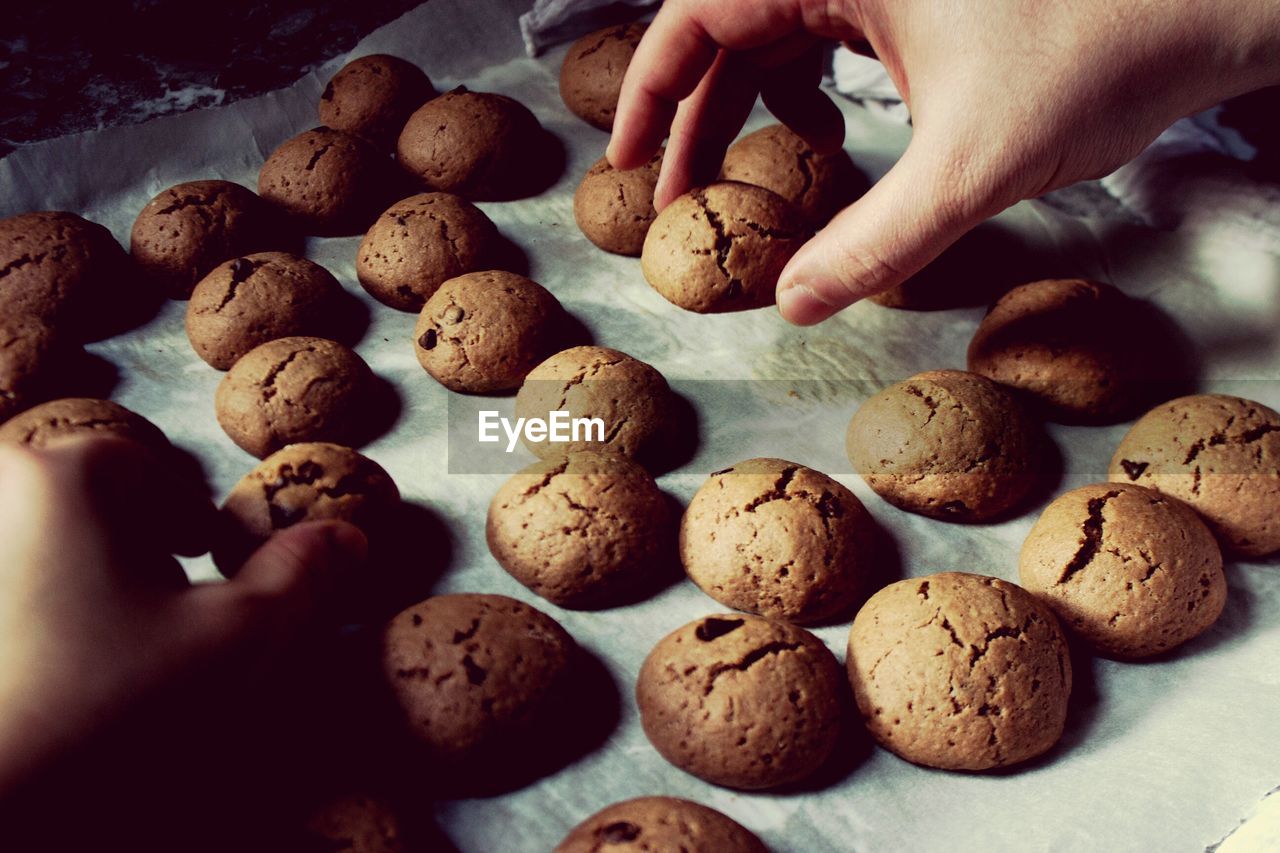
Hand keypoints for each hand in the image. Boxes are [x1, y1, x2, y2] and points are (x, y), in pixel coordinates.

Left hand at [0, 436, 366, 807]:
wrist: (2, 809)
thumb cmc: (107, 712)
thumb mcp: (239, 637)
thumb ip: (301, 574)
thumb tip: (348, 537)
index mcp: (63, 474)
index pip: (148, 469)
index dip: (191, 523)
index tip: (209, 569)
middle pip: (86, 500)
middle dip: (133, 548)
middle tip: (164, 614)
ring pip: (45, 543)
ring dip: (88, 580)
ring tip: (117, 649)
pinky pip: (13, 584)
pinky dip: (43, 611)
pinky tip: (65, 672)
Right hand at [609, 0, 1279, 323]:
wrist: (1205, 6)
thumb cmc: (1099, 49)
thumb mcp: (971, 165)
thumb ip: (876, 241)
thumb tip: (797, 304)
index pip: (700, 13)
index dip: (649, 91)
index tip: (623, 163)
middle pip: (730, 29)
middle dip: (695, 117)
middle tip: (672, 198)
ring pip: (777, 35)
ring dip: (748, 109)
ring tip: (732, 182)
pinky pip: (827, 36)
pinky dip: (806, 93)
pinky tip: (819, 141)